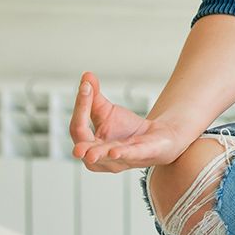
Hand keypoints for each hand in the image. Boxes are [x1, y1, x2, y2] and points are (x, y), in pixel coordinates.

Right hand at [70, 72, 191, 172]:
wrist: (157, 137)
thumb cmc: (127, 129)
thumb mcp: (107, 111)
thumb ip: (94, 96)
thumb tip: (86, 75)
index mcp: (89, 145)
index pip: (79, 128)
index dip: (81, 107)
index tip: (86, 86)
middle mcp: (100, 159)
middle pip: (88, 148)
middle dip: (83, 148)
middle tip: (77, 149)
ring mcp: (120, 160)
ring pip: (107, 157)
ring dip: (100, 154)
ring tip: (91, 154)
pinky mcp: (141, 155)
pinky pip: (131, 155)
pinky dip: (124, 153)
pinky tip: (115, 151)